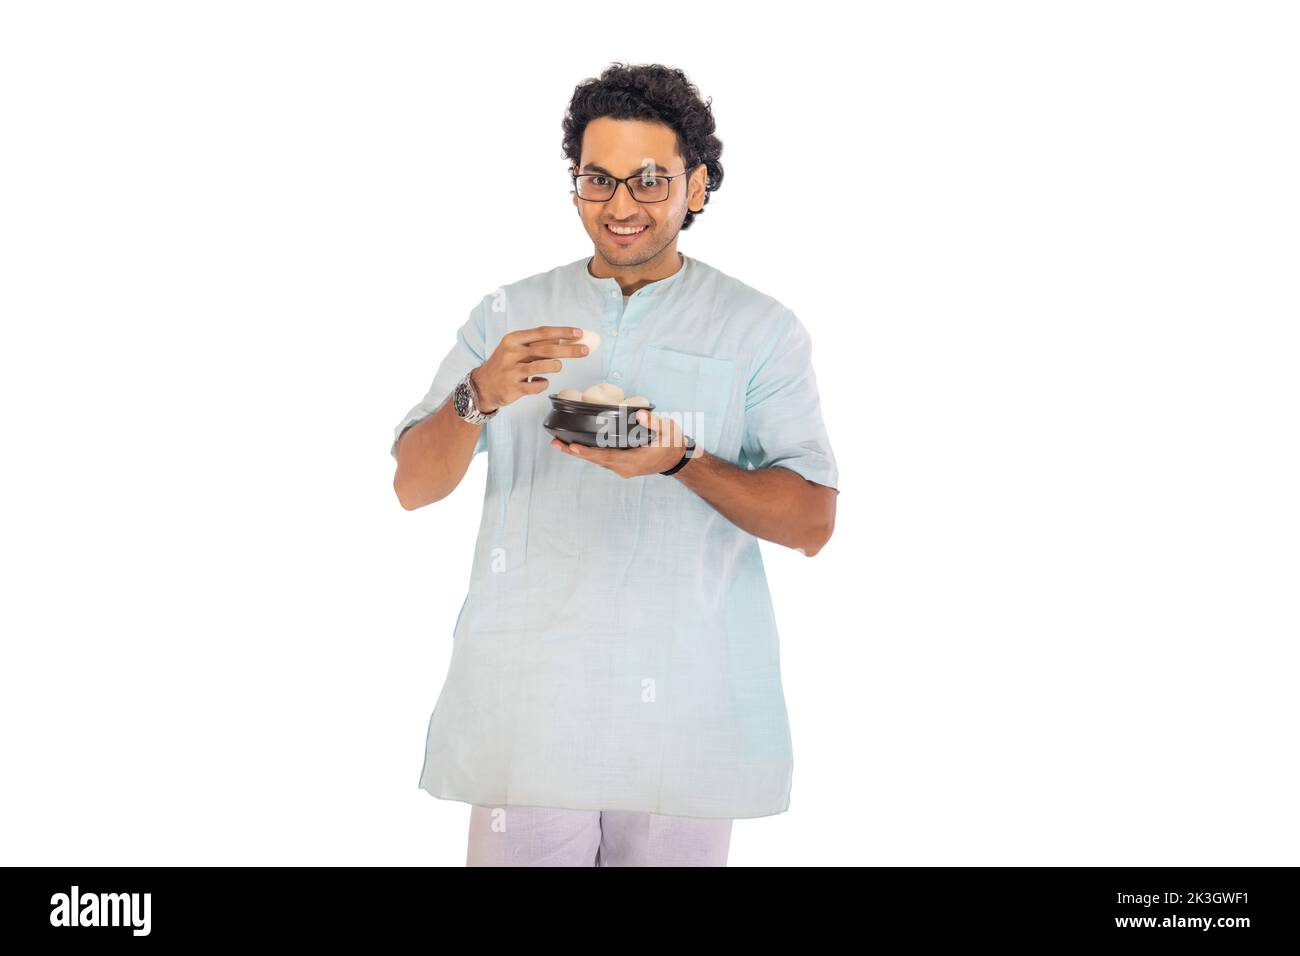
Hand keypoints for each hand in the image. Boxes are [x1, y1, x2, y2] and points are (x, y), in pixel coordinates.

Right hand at [472, 325, 589, 412]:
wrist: (482, 386)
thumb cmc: (504, 365)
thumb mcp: (515, 349)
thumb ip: (536, 345)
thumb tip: (564, 340)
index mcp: (513, 339)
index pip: (542, 332)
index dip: (563, 332)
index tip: (579, 333)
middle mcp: (512, 353)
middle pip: (547, 349)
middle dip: (570, 349)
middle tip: (585, 350)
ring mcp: (512, 371)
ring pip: (543, 366)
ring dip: (556, 367)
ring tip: (557, 367)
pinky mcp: (514, 388)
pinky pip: (538, 386)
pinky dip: (543, 383)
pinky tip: (540, 381)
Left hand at [550, 408, 689, 477]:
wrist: (675, 458)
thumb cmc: (671, 443)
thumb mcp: (668, 430)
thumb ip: (654, 423)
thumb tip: (640, 415)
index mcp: (633, 461)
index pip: (606, 456)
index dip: (588, 451)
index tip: (572, 446)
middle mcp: (623, 467)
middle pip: (594, 459)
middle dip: (574, 451)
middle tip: (555, 443)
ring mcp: (620, 468)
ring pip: (595, 460)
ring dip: (577, 452)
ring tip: (558, 443)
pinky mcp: (619, 464)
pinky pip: (599, 458)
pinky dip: (586, 451)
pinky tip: (574, 444)